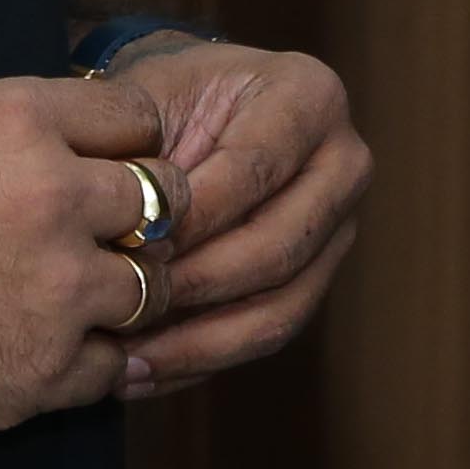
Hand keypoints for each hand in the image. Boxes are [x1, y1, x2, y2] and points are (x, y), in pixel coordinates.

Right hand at [0, 74, 173, 438]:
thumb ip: (32, 132)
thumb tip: (100, 143)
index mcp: (24, 123)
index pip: (142, 120)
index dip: (134, 147)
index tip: (118, 169)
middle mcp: (55, 197)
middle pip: (169, 200)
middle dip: (150, 220)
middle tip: (116, 238)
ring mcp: (59, 289)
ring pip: (156, 289)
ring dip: (128, 295)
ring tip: (76, 298)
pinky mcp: (48, 368)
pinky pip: (113, 364)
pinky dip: (87, 361)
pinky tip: (46, 348)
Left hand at [92, 34, 372, 396]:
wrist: (182, 114)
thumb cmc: (159, 101)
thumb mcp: (146, 100)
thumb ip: (146, 159)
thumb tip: (137, 245)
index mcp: (309, 96)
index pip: (253, 170)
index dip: (191, 219)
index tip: (128, 247)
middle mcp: (344, 162)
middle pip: (278, 248)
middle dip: (195, 286)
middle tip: (125, 307)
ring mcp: (339, 227)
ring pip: (280, 307)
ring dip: (197, 343)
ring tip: (126, 361)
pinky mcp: (317, 278)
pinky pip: (268, 333)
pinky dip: (201, 359)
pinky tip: (140, 372)